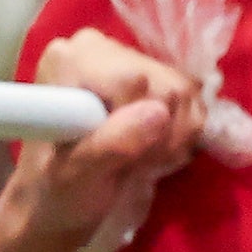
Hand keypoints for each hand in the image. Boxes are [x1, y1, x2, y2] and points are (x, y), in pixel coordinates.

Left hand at [0, 30, 205, 251]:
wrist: (58, 203)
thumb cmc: (57, 193)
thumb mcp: (75, 177)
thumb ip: (113, 144)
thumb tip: (159, 112)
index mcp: (72, 60)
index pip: (136, 79)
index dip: (140, 123)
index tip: (121, 157)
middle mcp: (100, 48)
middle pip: (169, 83)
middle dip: (162, 133)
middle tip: (133, 163)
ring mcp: (129, 59)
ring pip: (187, 91)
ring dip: (173, 136)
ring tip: (140, 159)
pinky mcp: (151, 74)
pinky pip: (194, 97)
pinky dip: (182, 132)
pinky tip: (153, 148)